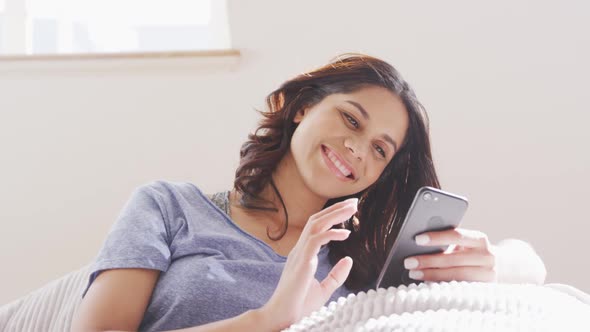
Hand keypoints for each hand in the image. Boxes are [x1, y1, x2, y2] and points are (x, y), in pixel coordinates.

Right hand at [258, 198, 357, 329]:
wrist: (282, 318)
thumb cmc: (298, 306)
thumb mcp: (323, 290)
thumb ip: (336, 275)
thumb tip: (349, 259)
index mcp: (303, 254)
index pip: (316, 227)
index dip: (332, 216)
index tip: (349, 209)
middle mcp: (299, 250)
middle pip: (316, 220)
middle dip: (335, 209)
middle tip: (354, 202)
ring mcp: (299, 255)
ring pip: (315, 225)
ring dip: (335, 215)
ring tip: (352, 209)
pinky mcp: (301, 262)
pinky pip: (315, 241)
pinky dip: (331, 234)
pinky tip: (346, 234)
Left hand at [403, 228, 497, 282]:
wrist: (495, 267)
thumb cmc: (469, 252)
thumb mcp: (463, 244)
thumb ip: (447, 241)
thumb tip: (418, 243)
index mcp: (479, 239)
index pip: (456, 235)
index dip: (436, 237)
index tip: (417, 240)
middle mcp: (487, 255)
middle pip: (453, 258)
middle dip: (428, 260)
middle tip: (408, 261)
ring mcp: (488, 274)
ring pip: (455, 275)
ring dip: (431, 274)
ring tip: (413, 273)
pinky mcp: (483, 288)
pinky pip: (459, 287)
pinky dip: (440, 284)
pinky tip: (426, 283)